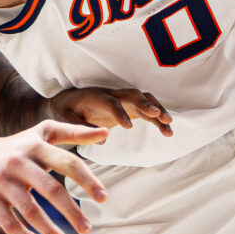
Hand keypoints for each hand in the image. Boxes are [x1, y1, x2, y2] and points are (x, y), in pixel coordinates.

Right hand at [0, 119, 109, 233]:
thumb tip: (107, 134)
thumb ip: (74, 133)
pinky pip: (8, 223)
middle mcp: (18, 162)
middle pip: (51, 189)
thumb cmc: (16, 146)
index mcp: (35, 146)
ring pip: (30, 211)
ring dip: (51, 231)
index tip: (103, 198)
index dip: (87, 180)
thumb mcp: (42, 134)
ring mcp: (1, 181)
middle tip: (88, 228)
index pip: (67, 162)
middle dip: (72, 212)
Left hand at [47, 86, 172, 138]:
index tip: (128, 127)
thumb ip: (81, 128)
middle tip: (158, 116)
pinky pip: (146, 111)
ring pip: (144, 100)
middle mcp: (112, 94)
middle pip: (132, 95)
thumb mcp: (65, 119)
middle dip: (146, 105)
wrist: (68, 100)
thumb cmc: (66, 110)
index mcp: (95, 97)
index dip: (120, 112)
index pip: (110, 102)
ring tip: (169, 124)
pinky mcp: (129, 107)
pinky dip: (158, 119)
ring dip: (157, 110)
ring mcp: (122, 99)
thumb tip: (101, 139)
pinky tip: (168, 132)